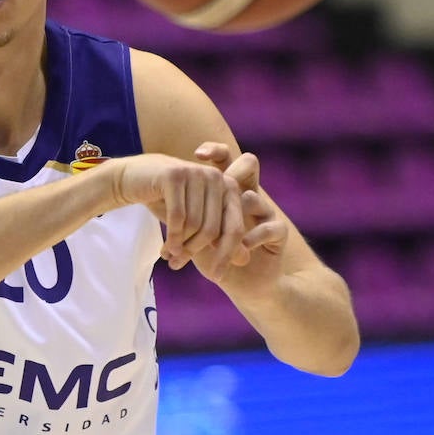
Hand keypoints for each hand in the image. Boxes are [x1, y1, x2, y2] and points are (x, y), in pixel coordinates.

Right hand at [107, 153, 246, 278]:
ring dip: (180, 247)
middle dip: (195, 252)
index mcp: (228, 186)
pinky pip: (178, 217)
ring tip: (169, 256)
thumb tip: (245, 260)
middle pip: (213, 229)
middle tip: (179, 265)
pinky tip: (165, 249)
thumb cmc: (169, 202)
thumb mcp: (197, 221)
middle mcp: (215, 177)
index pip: (235, 228)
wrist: (133, 179)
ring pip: (194, 225)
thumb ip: (221, 238)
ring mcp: (195, 173)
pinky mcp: (174, 175)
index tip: (217, 277)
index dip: (227, 255)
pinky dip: (172, 238)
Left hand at [192, 142, 288, 278]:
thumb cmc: (213, 258)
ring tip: (218, 235)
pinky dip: (253, 236)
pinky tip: (241, 248)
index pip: (227, 160)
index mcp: (228, 193)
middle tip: (219, 178)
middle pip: (249, 164)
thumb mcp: (192, 237)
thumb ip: (180, 219)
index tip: (197, 154)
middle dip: (235, 168)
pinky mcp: (278, 232)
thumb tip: (155, 200)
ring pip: (255, 198)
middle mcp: (249, 196)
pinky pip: (271, 226)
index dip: (215, 150)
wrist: (244, 284)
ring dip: (233, 217)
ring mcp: (265, 212)